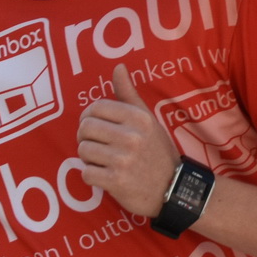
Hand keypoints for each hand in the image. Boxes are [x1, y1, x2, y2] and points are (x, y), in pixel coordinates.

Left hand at [77, 66, 178, 217]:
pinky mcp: (116, 182)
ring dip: (88, 158)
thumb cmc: (157, 152)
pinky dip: (92, 176)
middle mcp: (131, 137)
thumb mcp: (148, 120)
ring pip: (83, 150)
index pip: (95, 107)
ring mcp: (123, 160)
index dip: (89, 117)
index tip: (96, 127)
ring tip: (102, 161)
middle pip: (85, 128)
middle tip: (97, 145)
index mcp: (138, 118)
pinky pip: (86, 173)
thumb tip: (118, 67)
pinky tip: (105, 176)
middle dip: (85, 137)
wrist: (174, 189)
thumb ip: (129, 94)